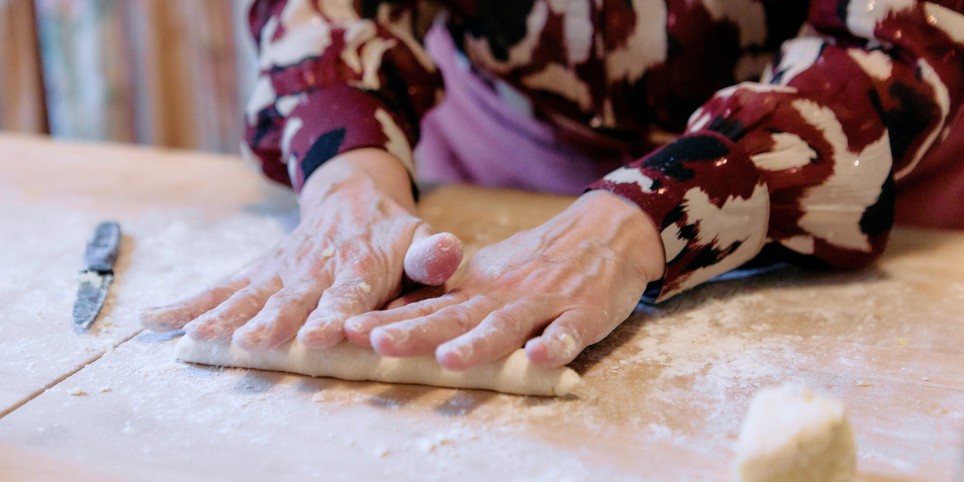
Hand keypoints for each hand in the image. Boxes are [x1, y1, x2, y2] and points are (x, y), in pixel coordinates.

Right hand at [141, 149, 462, 349]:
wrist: (351, 196)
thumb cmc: (392, 233)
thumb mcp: (419, 238)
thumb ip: (432, 254)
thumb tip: (449, 254)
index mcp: (357, 266)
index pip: (346, 294)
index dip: (334, 314)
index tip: (323, 334)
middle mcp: (313, 268)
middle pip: (291, 299)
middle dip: (272, 321)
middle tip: (253, 342)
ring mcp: (280, 270)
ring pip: (249, 294)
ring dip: (223, 314)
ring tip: (199, 336)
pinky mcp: (258, 271)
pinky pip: (221, 286)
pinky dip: (188, 303)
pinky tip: (155, 321)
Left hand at [344, 191, 664, 368]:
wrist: (603, 232)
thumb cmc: (537, 263)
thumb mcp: (485, 276)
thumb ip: (444, 300)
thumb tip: (388, 319)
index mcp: (476, 289)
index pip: (427, 306)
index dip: (389, 319)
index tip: (349, 328)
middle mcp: (502, 295)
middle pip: (454, 316)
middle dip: (415, 331)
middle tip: (376, 340)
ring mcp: (544, 303)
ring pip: (507, 324)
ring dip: (477, 343)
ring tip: (447, 359)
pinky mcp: (584, 312)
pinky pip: (570, 331)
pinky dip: (556, 343)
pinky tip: (540, 356)